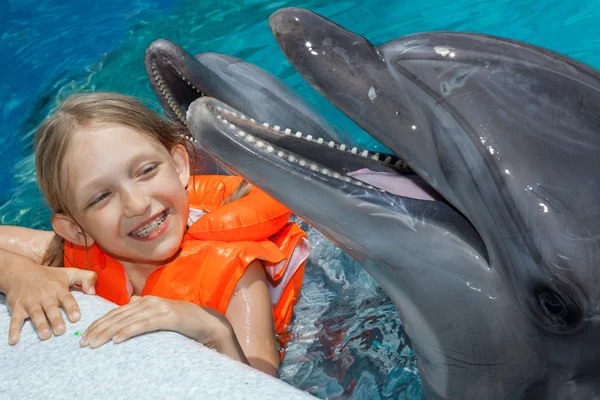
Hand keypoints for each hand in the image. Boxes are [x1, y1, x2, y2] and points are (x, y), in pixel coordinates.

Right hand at [2, 256, 95, 344]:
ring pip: (35, 314)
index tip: (76, 317)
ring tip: (45, 335)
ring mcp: (30, 302)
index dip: (71, 307)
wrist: (19, 272)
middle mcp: (44, 295)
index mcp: (58, 288)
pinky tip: (14, 340)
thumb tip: (94, 291)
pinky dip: (14, 330)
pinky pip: (15, 320)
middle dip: (56, 319)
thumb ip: (86, 278)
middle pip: (51, 308)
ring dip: (40, 325)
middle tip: (61, 330)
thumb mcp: (69, 273)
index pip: (66, 298)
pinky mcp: (17, 308)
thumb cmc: (49, 276)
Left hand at [80, 295, 223, 348]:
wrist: (206, 323)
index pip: (116, 312)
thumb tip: (131, 303)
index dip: (99, 323)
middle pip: (117, 316)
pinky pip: (143, 325)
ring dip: (108, 332)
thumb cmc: (182, 321)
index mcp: (144, 300)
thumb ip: (145, 309)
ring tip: (94, 343)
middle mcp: (148, 302)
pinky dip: (128, 331)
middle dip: (98, 329)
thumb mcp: (160, 313)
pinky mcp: (167, 317)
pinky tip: (117, 339)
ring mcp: (158, 308)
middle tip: (84, 342)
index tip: (85, 335)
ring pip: (126, 320)